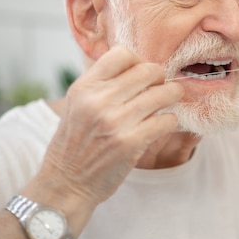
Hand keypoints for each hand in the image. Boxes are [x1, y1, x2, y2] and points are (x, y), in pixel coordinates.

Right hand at [40, 46, 183, 206]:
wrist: (64, 184)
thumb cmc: (74, 144)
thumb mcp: (76, 105)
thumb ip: (101, 85)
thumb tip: (136, 66)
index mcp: (84, 87)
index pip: (121, 54)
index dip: (138, 61)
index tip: (141, 74)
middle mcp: (98, 100)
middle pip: (147, 70)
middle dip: (160, 77)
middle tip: (162, 86)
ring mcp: (115, 121)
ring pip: (163, 93)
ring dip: (173, 94)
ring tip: (172, 98)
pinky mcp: (130, 143)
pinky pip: (166, 120)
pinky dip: (171, 121)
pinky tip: (165, 124)